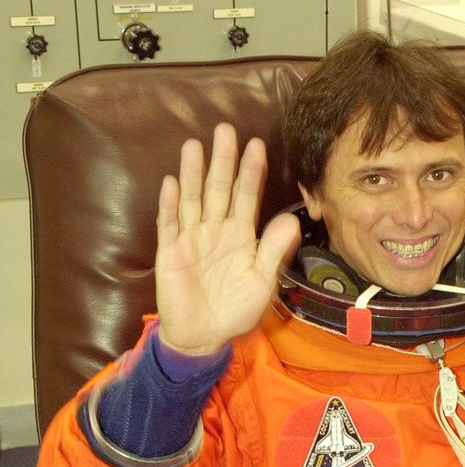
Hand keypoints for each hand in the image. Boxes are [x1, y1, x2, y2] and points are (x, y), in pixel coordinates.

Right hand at [155, 121, 301, 354]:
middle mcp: (215, 230)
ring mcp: (191, 238)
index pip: (247, 197)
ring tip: (195, 145)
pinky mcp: (170, 252)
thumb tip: (293, 220)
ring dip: (193, 173)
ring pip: (193, 199)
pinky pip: (170, 224)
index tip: (258, 146)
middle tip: (226, 130)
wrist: (202, 337)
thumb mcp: (262, 282)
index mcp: (240, 236)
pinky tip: (171, 182)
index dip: (251, 173)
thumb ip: (275, 251)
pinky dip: (170, 204)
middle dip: (223, 161)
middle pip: (219, 189)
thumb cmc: (234, 310)